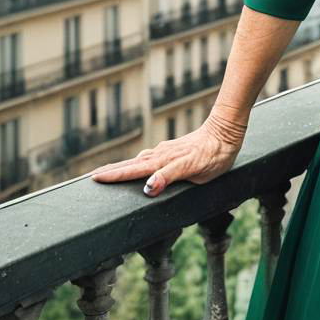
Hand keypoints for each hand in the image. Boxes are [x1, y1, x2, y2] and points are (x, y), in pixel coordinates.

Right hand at [88, 114, 246, 196]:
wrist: (227, 132)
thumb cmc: (215, 155)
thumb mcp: (195, 170)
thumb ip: (170, 177)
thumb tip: (148, 187)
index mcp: (164, 163)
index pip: (133, 171)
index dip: (114, 176)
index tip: (95, 179)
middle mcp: (162, 155)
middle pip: (132, 164)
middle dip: (112, 171)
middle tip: (92, 177)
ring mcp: (167, 150)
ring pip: (140, 159)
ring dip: (124, 166)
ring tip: (108, 173)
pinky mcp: (174, 148)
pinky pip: (152, 156)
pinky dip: (139, 161)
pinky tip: (138, 163)